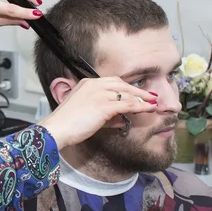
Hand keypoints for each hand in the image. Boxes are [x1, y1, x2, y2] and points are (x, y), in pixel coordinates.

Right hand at [38, 77, 157, 149]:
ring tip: (154, 104)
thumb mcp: (87, 113)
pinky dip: (141, 106)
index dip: (128, 87)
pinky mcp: (103, 106)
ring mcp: (98, 94)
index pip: (113, 81)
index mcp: (87, 83)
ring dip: (142, 99)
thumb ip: (105, 113)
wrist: (57, 128)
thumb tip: (122, 119)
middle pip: (122, 84)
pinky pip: (127, 104)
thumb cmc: (68, 124)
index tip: (138, 93)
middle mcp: (93, 85)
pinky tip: (149, 108)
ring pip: (126, 94)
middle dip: (138, 91)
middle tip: (151, 96)